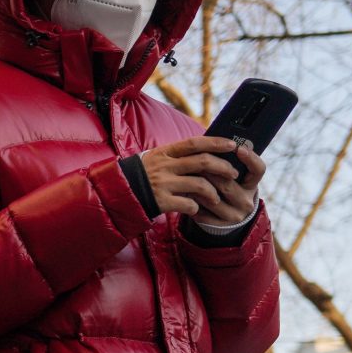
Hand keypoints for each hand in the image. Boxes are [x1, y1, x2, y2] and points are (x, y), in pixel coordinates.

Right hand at [138, 137, 260, 222]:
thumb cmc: (141, 176)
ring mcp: (163, 183)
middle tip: (233, 173)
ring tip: (216, 197)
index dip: (215, 143)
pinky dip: (195, 208)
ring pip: (199, 184)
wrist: (118, 194)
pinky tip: (195, 209)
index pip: (195, 143)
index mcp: (165, 152)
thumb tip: (205, 150)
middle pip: (202, 162)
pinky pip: (188, 204)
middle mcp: (165, 166)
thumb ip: (177, 156)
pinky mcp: (161, 201)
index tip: (232, 145)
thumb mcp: (156, 159)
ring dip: (213, 192)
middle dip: (222, 167)